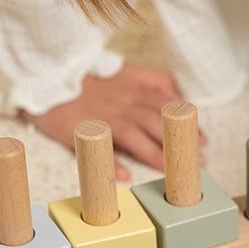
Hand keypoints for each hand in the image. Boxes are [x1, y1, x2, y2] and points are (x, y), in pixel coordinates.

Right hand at [20, 63, 205, 181]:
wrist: (44, 73)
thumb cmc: (87, 78)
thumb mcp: (123, 71)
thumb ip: (152, 80)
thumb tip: (179, 93)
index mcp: (133, 88)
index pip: (167, 105)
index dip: (187, 123)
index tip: (203, 140)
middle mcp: (122, 102)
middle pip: (156, 122)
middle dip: (179, 143)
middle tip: (197, 160)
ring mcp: (102, 115)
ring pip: (134, 135)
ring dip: (154, 154)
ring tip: (170, 171)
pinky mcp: (79, 127)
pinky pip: (97, 146)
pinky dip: (110, 162)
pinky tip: (123, 176)